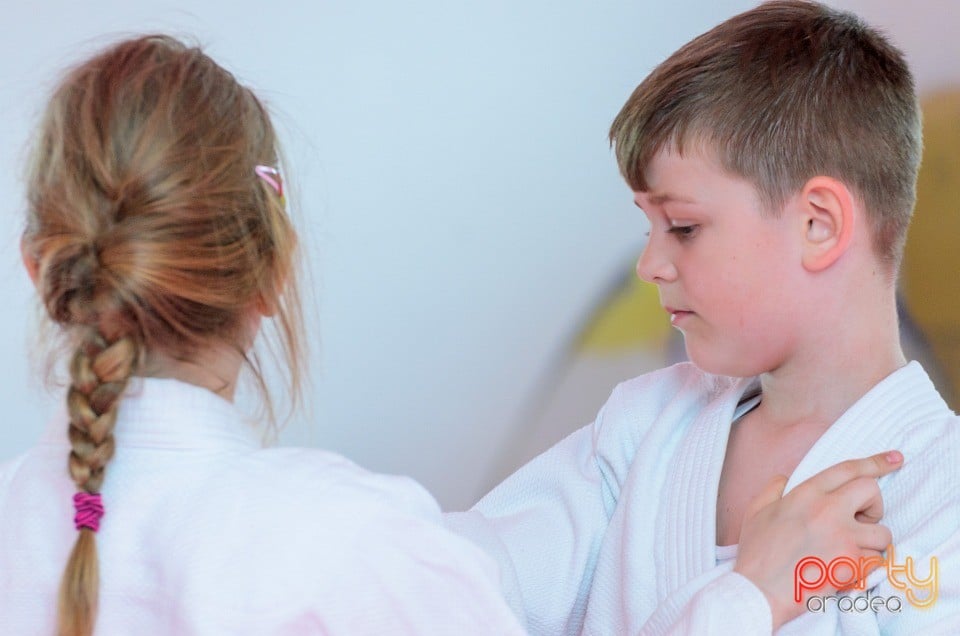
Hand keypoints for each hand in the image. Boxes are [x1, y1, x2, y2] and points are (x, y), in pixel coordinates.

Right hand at [733, 450, 902, 629]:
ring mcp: (843, 536)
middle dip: (873, 505)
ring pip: (882, 532)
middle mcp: (827, 509)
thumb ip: (773, 489)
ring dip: (870, 544)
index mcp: (806, 493)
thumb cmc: (756, 553)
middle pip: (872, 490)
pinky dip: (866, 568)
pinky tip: (844, 571)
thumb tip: (785, 479)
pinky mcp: (852, 563)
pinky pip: (876, 561)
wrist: (759, 590)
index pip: (848, 469)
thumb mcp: (756, 511)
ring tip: (846, 553)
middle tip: (859, 522)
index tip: (895, 458)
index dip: (876, 462)